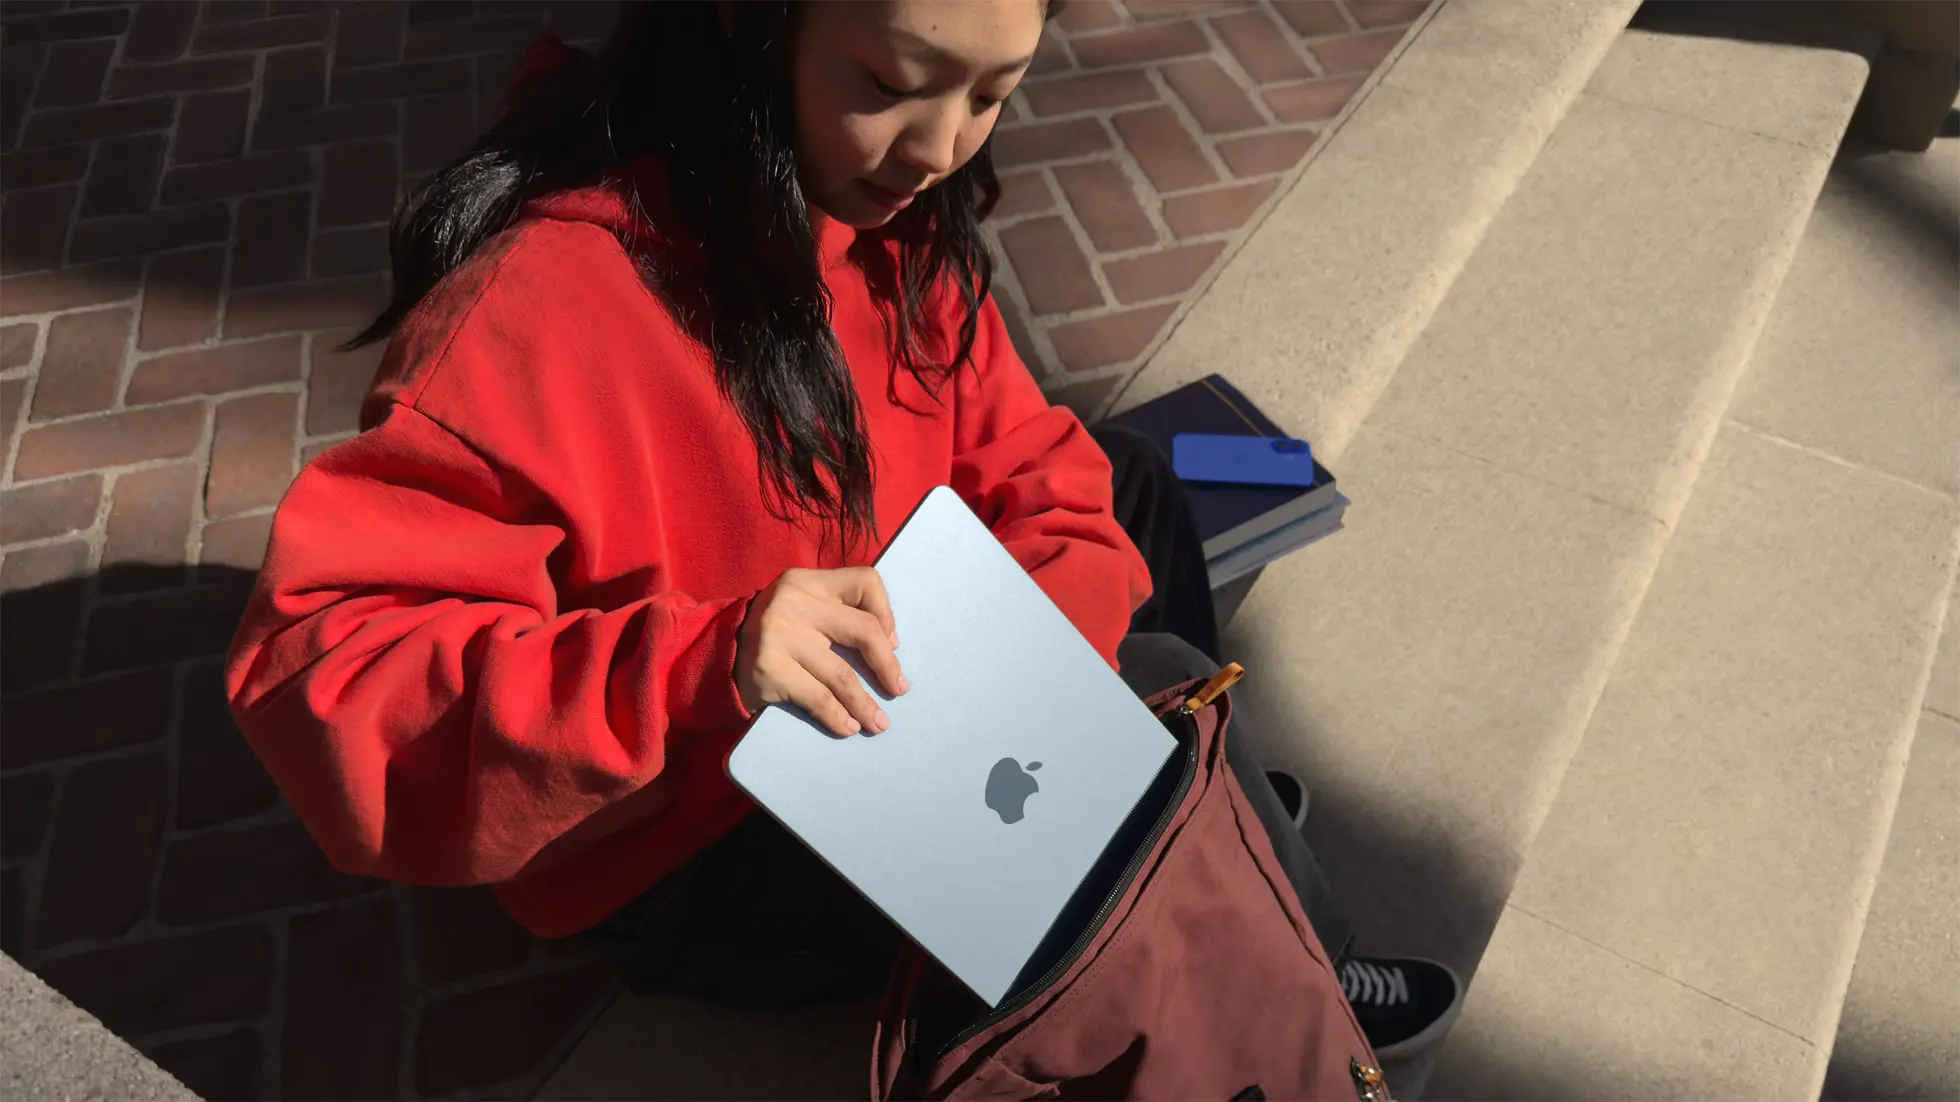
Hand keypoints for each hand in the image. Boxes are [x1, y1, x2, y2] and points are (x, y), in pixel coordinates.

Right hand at [735, 566, 906, 736]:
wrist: (716, 655)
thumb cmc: (776, 635)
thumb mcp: (802, 608)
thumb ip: (838, 613)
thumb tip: (890, 644)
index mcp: (808, 582)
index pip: (865, 582)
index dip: (886, 613)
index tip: (891, 642)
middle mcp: (794, 602)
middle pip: (863, 631)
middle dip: (887, 666)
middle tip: (898, 689)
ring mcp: (780, 635)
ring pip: (842, 675)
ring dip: (865, 705)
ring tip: (879, 723)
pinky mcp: (769, 669)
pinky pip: (818, 699)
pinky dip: (838, 718)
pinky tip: (848, 728)